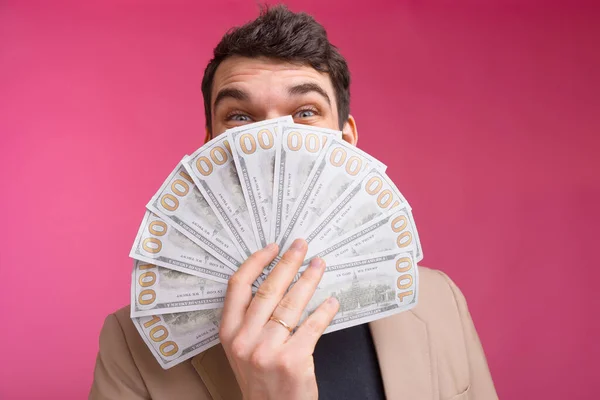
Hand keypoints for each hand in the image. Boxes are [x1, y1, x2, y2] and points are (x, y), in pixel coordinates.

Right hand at [219, 239, 338, 399]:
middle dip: (288, 262)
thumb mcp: (243, 349)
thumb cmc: (261, 380)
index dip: (256, 262)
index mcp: (230, 333)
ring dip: (309, 279)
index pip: (238, 286)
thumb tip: (276, 280)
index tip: (272, 248)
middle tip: (301, 246)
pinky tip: (331, 301)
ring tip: (319, 265)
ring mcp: (268, 350)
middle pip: (268, 289)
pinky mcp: (292, 360)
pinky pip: (312, 326)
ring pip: (292, 303)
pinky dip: (324, 311)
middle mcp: (245, 340)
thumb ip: (250, 319)